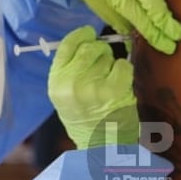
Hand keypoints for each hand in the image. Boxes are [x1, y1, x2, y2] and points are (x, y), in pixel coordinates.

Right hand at [48, 26, 139, 149]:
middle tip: (103, 59)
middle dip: (99, 50)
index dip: (80, 35)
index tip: (88, 33)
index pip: (66, 46)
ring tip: (109, 81)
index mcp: (56, 83)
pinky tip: (120, 84)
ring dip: (111, 64)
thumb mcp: (64, 96)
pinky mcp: (114, 90)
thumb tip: (86, 41)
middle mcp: (71, 83)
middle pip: (89, 48)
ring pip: (107, 57)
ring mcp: (93, 86)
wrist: (101, 147)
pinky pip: (122, 65)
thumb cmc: (84, 120)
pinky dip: (124, 71)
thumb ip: (70, 69)